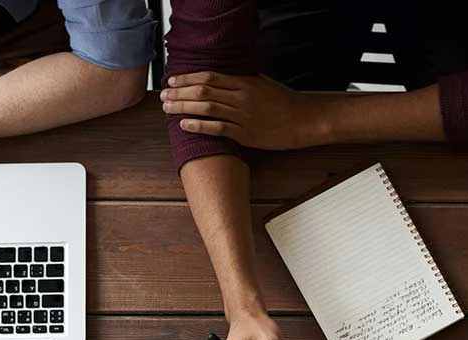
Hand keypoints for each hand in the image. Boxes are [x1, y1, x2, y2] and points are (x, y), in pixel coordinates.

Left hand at [162, 73, 324, 149]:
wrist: (303, 120)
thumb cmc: (284, 102)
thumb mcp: (262, 84)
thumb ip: (241, 82)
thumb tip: (222, 80)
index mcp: (243, 83)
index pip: (209, 77)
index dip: (188, 78)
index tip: (173, 81)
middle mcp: (241, 97)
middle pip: (203, 91)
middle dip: (180, 93)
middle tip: (164, 96)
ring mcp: (243, 116)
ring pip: (207, 108)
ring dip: (184, 108)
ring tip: (167, 108)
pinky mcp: (246, 134)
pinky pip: (218, 128)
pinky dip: (199, 126)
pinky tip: (185, 125)